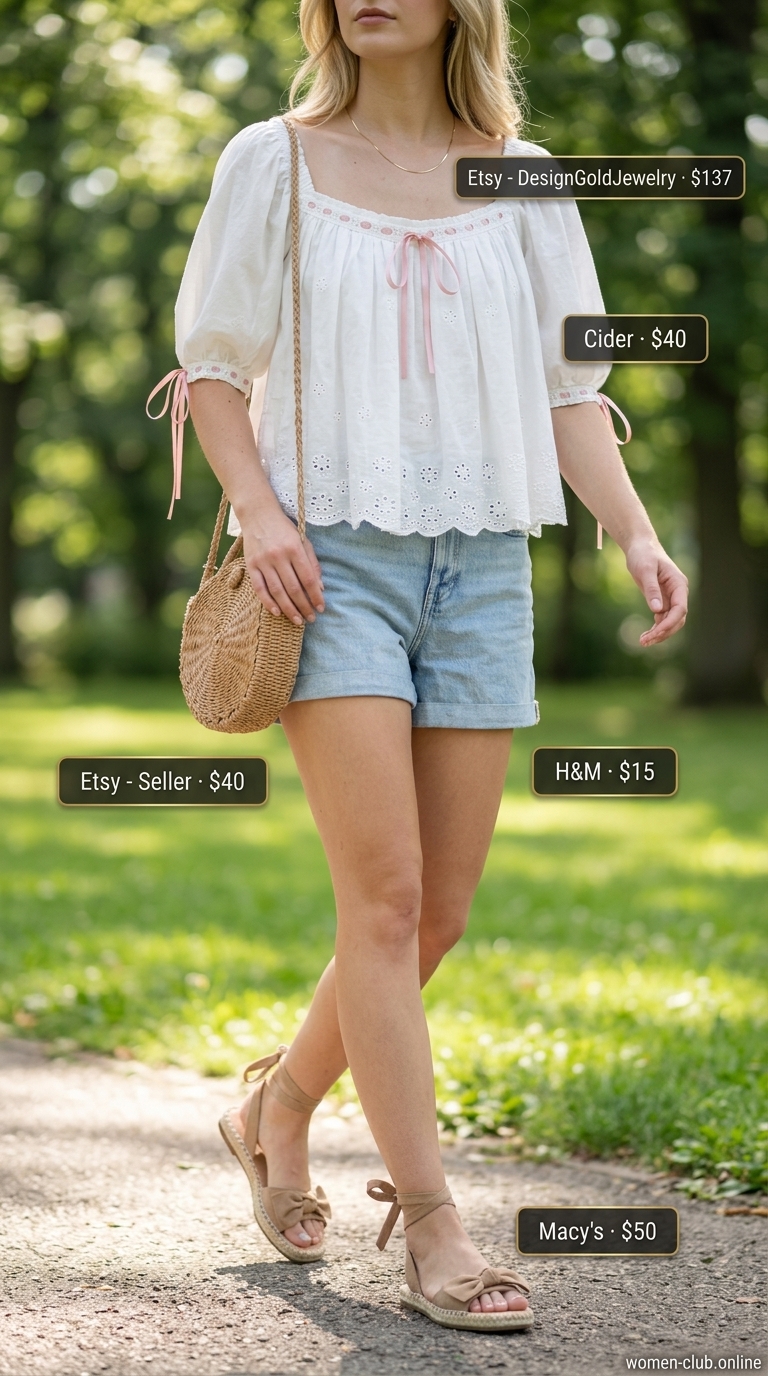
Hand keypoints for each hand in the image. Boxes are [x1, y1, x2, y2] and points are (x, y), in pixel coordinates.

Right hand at [241, 502, 323, 626]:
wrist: (258, 514)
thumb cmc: (284, 528)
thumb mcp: (303, 540)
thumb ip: (312, 563)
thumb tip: (319, 588)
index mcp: (295, 548)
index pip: (308, 579)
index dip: (315, 596)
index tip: (321, 608)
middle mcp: (279, 555)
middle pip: (293, 588)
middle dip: (304, 607)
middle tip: (311, 619)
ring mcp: (263, 561)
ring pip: (277, 591)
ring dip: (288, 609)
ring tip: (297, 620)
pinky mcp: (251, 565)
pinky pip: (259, 588)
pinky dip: (268, 602)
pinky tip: (277, 612)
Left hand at [624, 538, 687, 646]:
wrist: (639, 547)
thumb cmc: (643, 555)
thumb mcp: (645, 570)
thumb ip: (652, 589)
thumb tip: (657, 610)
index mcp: (678, 584)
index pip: (680, 609)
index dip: (670, 623)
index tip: (656, 632)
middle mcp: (678, 593)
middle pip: (677, 619)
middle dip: (664, 632)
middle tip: (645, 641)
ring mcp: (671, 598)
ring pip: (670, 622)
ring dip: (659, 633)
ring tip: (643, 642)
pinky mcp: (662, 601)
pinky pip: (662, 619)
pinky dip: (655, 629)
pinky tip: (645, 636)